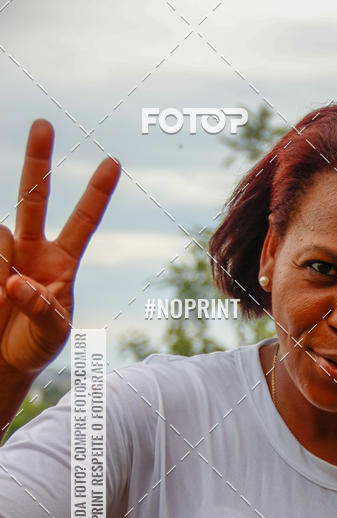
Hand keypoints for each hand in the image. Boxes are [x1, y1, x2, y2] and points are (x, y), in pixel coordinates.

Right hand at [0, 119, 119, 377]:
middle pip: (34, 198)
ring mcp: (4, 254)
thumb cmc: (34, 347)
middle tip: (44, 124)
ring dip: (2, 272)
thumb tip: (16, 282)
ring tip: (2, 308)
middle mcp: (32, 249)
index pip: (83, 222)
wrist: (1, 361)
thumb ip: (41, 309)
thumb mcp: (50, 334)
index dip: (96, 194)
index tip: (113, 162)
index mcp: (61, 263)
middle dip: (37, 161)